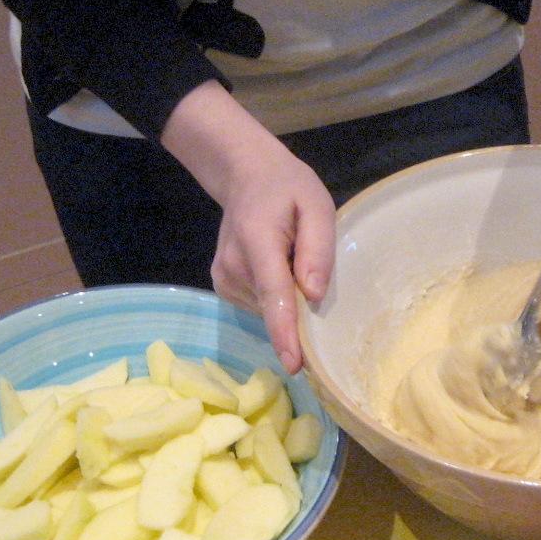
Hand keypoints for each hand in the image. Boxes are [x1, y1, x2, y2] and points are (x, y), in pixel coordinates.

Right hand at [160, 81, 334, 372]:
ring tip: (290, 256)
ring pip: (268, 309)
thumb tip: (314, 296)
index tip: (294, 364)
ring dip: (289, 298)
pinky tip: (278, 267)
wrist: (246, 175)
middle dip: (301, 308)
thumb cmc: (287, 188)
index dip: (285, 332)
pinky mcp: (223, 286)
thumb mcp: (316, 205)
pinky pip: (260, 306)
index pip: (273, 294)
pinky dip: (276, 297)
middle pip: (274, 306)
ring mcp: (223, 278)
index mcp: (257, 240)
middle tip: (310, 267)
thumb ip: (317, 249)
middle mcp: (233, 265)